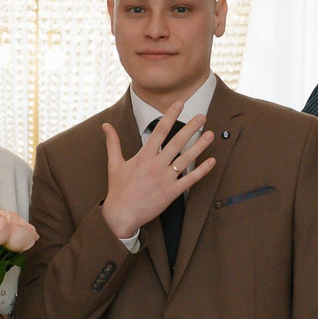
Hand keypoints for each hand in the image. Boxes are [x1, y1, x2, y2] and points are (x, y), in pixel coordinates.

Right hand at [100, 109, 216, 240]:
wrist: (121, 214)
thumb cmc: (118, 189)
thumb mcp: (114, 164)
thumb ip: (113, 143)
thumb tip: (105, 126)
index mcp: (144, 156)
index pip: (159, 131)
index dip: (170, 116)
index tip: (179, 104)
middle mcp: (156, 165)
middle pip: (177, 142)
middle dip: (191, 127)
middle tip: (202, 116)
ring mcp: (165, 178)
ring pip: (186, 159)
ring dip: (200, 146)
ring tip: (211, 134)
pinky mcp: (172, 192)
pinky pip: (190, 180)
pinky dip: (202, 171)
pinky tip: (212, 161)